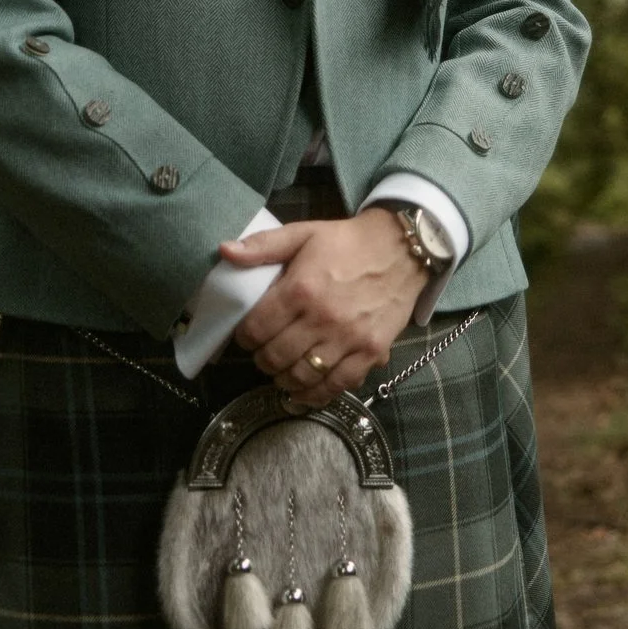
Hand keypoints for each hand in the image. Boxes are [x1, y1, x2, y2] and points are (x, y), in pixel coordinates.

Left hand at [222, 207, 426, 406]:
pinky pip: (338, 385)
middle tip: (263, 354)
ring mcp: (348, 339)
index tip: (247, 336)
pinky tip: (305, 392)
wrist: (402, 248)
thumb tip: (224, 251)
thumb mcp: (303, 233)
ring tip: (281, 372)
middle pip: (276, 357)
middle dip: (262, 360)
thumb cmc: (348, 242)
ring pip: (303, 376)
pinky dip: (316, 394)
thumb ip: (262, 246)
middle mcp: (322, 318)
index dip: (244, 337)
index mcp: (301, 289)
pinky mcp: (371, 352)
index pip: (257, 329)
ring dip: (284, 380)